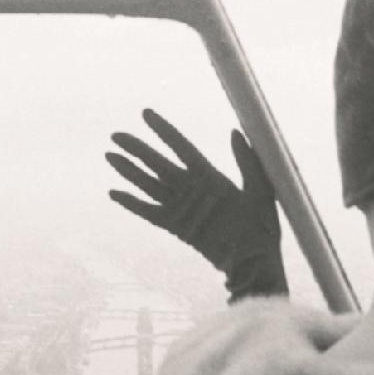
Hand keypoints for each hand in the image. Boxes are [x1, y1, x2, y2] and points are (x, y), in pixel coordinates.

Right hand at [106, 109, 286, 299]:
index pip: (181, 147)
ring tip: (109, 155)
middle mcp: (191, 189)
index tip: (146, 113)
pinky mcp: (175, 227)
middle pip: (157, 163)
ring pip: (148, 184)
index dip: (163, 130)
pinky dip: (131, 203)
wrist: (256, 261)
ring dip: (128, 171)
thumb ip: (247, 161)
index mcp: (210, 176)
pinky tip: (113, 193)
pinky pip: (148, 213)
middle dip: (136, 148)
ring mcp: (182, 208)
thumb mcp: (261, 189)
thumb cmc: (264, 227)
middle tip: (115, 134)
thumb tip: (235, 131)